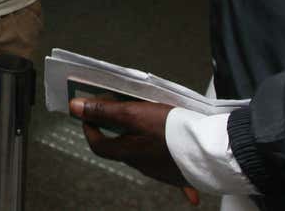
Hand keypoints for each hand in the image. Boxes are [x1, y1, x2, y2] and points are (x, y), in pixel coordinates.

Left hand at [70, 98, 193, 195]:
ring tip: (147, 118)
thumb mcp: (134, 114)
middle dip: (116, 127)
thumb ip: (104, 111)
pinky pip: (170, 163)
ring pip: (144, 151)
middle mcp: (142, 165)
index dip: (90, 128)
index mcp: (129, 153)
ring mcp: (161, 169)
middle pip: (121, 146)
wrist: (209, 151)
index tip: (87, 115)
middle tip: (119, 109)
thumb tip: (75, 107)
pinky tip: (180, 177)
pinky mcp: (179, 169)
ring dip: (140, 137)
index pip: (98, 144)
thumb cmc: (173, 133)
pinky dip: (170, 157)